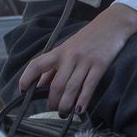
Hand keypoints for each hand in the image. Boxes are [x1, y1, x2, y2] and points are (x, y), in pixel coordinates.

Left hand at [20, 3, 136, 113]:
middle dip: (53, 101)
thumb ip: (54, 65)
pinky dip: (83, 100)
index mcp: (59, 51)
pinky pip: (89, 86)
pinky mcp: (100, 65)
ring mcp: (85, 61)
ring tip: (64, 113)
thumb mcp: (68, 47)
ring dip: (66, 105)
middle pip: (56, 84)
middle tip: (54, 109)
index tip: (23, 90)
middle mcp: (70, 56)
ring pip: (71, 88)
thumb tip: (40, 84)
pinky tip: (79, 110)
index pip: (37, 65)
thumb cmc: (89, 37)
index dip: (27, 78)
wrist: (114, 23)